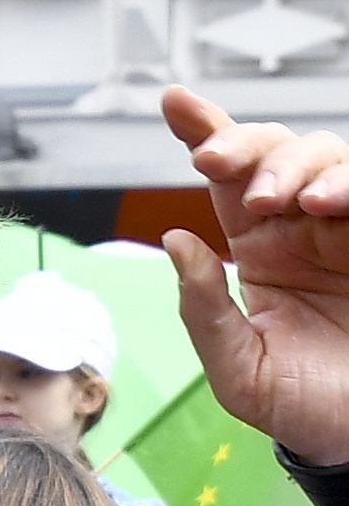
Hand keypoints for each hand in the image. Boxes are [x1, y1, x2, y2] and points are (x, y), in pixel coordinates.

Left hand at [161, 87, 348, 466]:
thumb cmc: (296, 404)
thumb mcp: (234, 366)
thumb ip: (202, 307)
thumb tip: (176, 241)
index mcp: (258, 249)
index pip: (228, 178)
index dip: (206, 130)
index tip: (174, 101)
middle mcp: (302, 228)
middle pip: (276, 152)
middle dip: (245, 144)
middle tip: (214, 164)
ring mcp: (347, 229)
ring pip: (328, 158)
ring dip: (297, 165)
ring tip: (283, 200)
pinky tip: (324, 203)